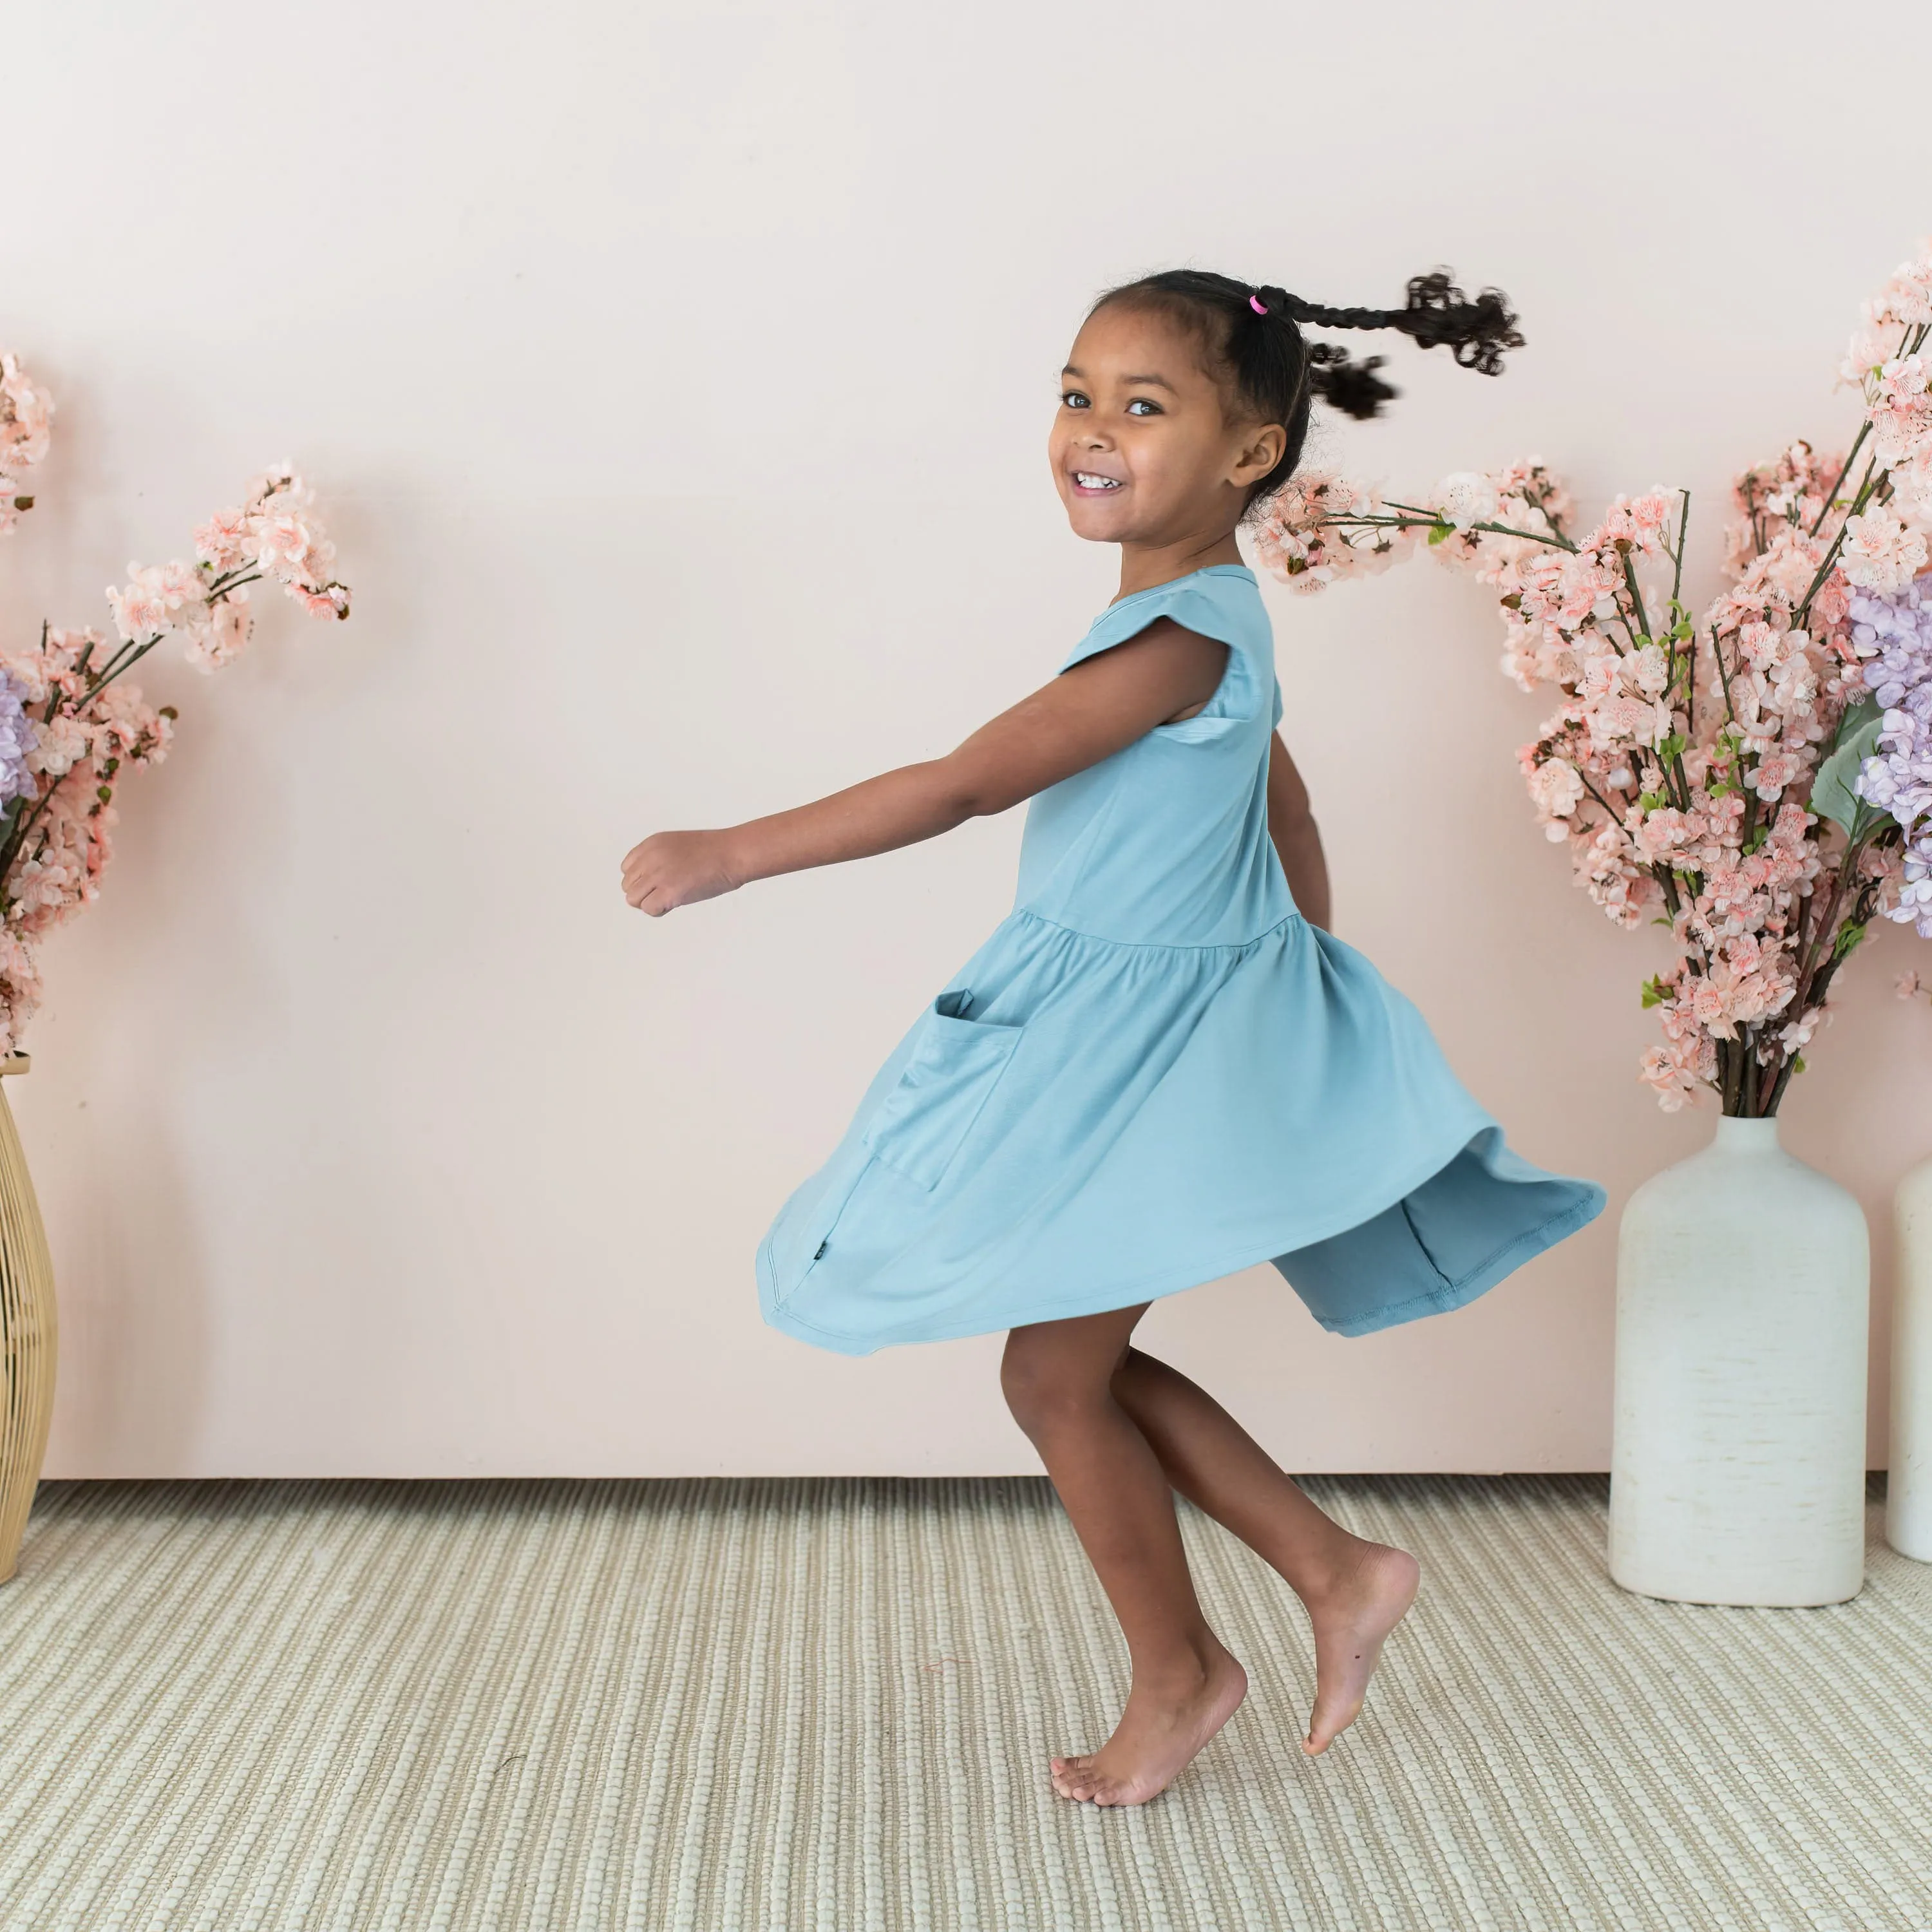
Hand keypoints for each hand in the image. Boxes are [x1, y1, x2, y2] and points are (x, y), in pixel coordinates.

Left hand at [621, 830, 740, 914]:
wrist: (733, 853)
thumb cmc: (714, 851)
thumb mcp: (677, 844)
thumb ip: (658, 858)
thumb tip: (647, 883)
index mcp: (651, 844)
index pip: (627, 868)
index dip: (642, 879)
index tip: (658, 881)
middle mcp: (650, 858)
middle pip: (628, 885)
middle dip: (645, 892)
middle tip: (667, 891)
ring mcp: (658, 875)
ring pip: (633, 899)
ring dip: (650, 902)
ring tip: (671, 897)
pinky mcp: (669, 892)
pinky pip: (649, 909)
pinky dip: (660, 910)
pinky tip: (675, 903)